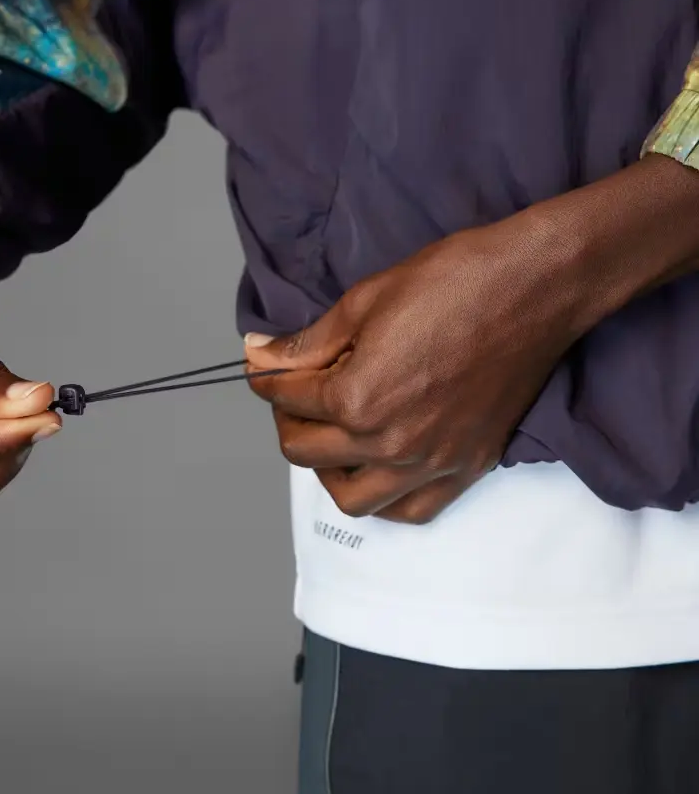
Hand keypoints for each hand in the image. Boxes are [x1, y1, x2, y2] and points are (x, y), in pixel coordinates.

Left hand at [246, 222, 583, 523]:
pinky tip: (375, 468)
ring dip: (326, 470)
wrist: (534, 288)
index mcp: (357, 398)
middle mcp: (390, 442)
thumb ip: (306, 342)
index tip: (263, 366)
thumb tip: (258, 352)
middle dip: (286, 420)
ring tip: (328, 437)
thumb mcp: (364, 301)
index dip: (266, 377)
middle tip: (292, 397)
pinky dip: (382, 498)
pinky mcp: (465, 467)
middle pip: (307, 452)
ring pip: (351, 498)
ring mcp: (430, 462)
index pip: (287, 399)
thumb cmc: (453, 282)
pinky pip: (410, 511)